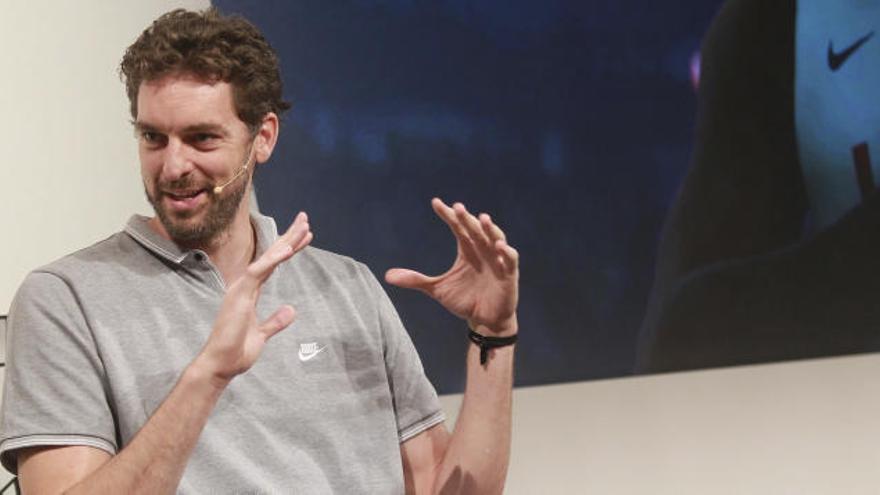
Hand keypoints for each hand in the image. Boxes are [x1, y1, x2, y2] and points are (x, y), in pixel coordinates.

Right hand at [195, 212, 312, 383]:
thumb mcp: (262, 334)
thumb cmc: (236, 351)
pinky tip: (288, 249)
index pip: (273, 264)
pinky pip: (258, 272)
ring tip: (303, 226)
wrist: (220, 365)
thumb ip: (275, 321)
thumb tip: (292, 309)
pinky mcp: (239, 295)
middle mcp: (245, 285)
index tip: (305, 236)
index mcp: (250, 291)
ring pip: (267, 258)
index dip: (289, 248)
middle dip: (289, 236)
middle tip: (306, 219)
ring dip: (286, 241)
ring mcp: (241, 288)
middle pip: (271, 255)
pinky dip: (273, 260)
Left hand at [386, 198, 518, 335]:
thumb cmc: (464, 300)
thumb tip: (388, 276)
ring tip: (482, 218)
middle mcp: (482, 250)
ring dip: (490, 229)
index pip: (457, 227)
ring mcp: (497, 260)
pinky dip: (507, 252)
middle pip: (475, 229)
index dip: (448, 215)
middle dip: (467, 219)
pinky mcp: (509, 274)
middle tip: (457, 208)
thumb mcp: (437, 289)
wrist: (484, 321)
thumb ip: (416, 280)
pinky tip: (499, 245)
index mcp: (466, 249)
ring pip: (495, 238)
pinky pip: (511, 259)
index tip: (435, 203)